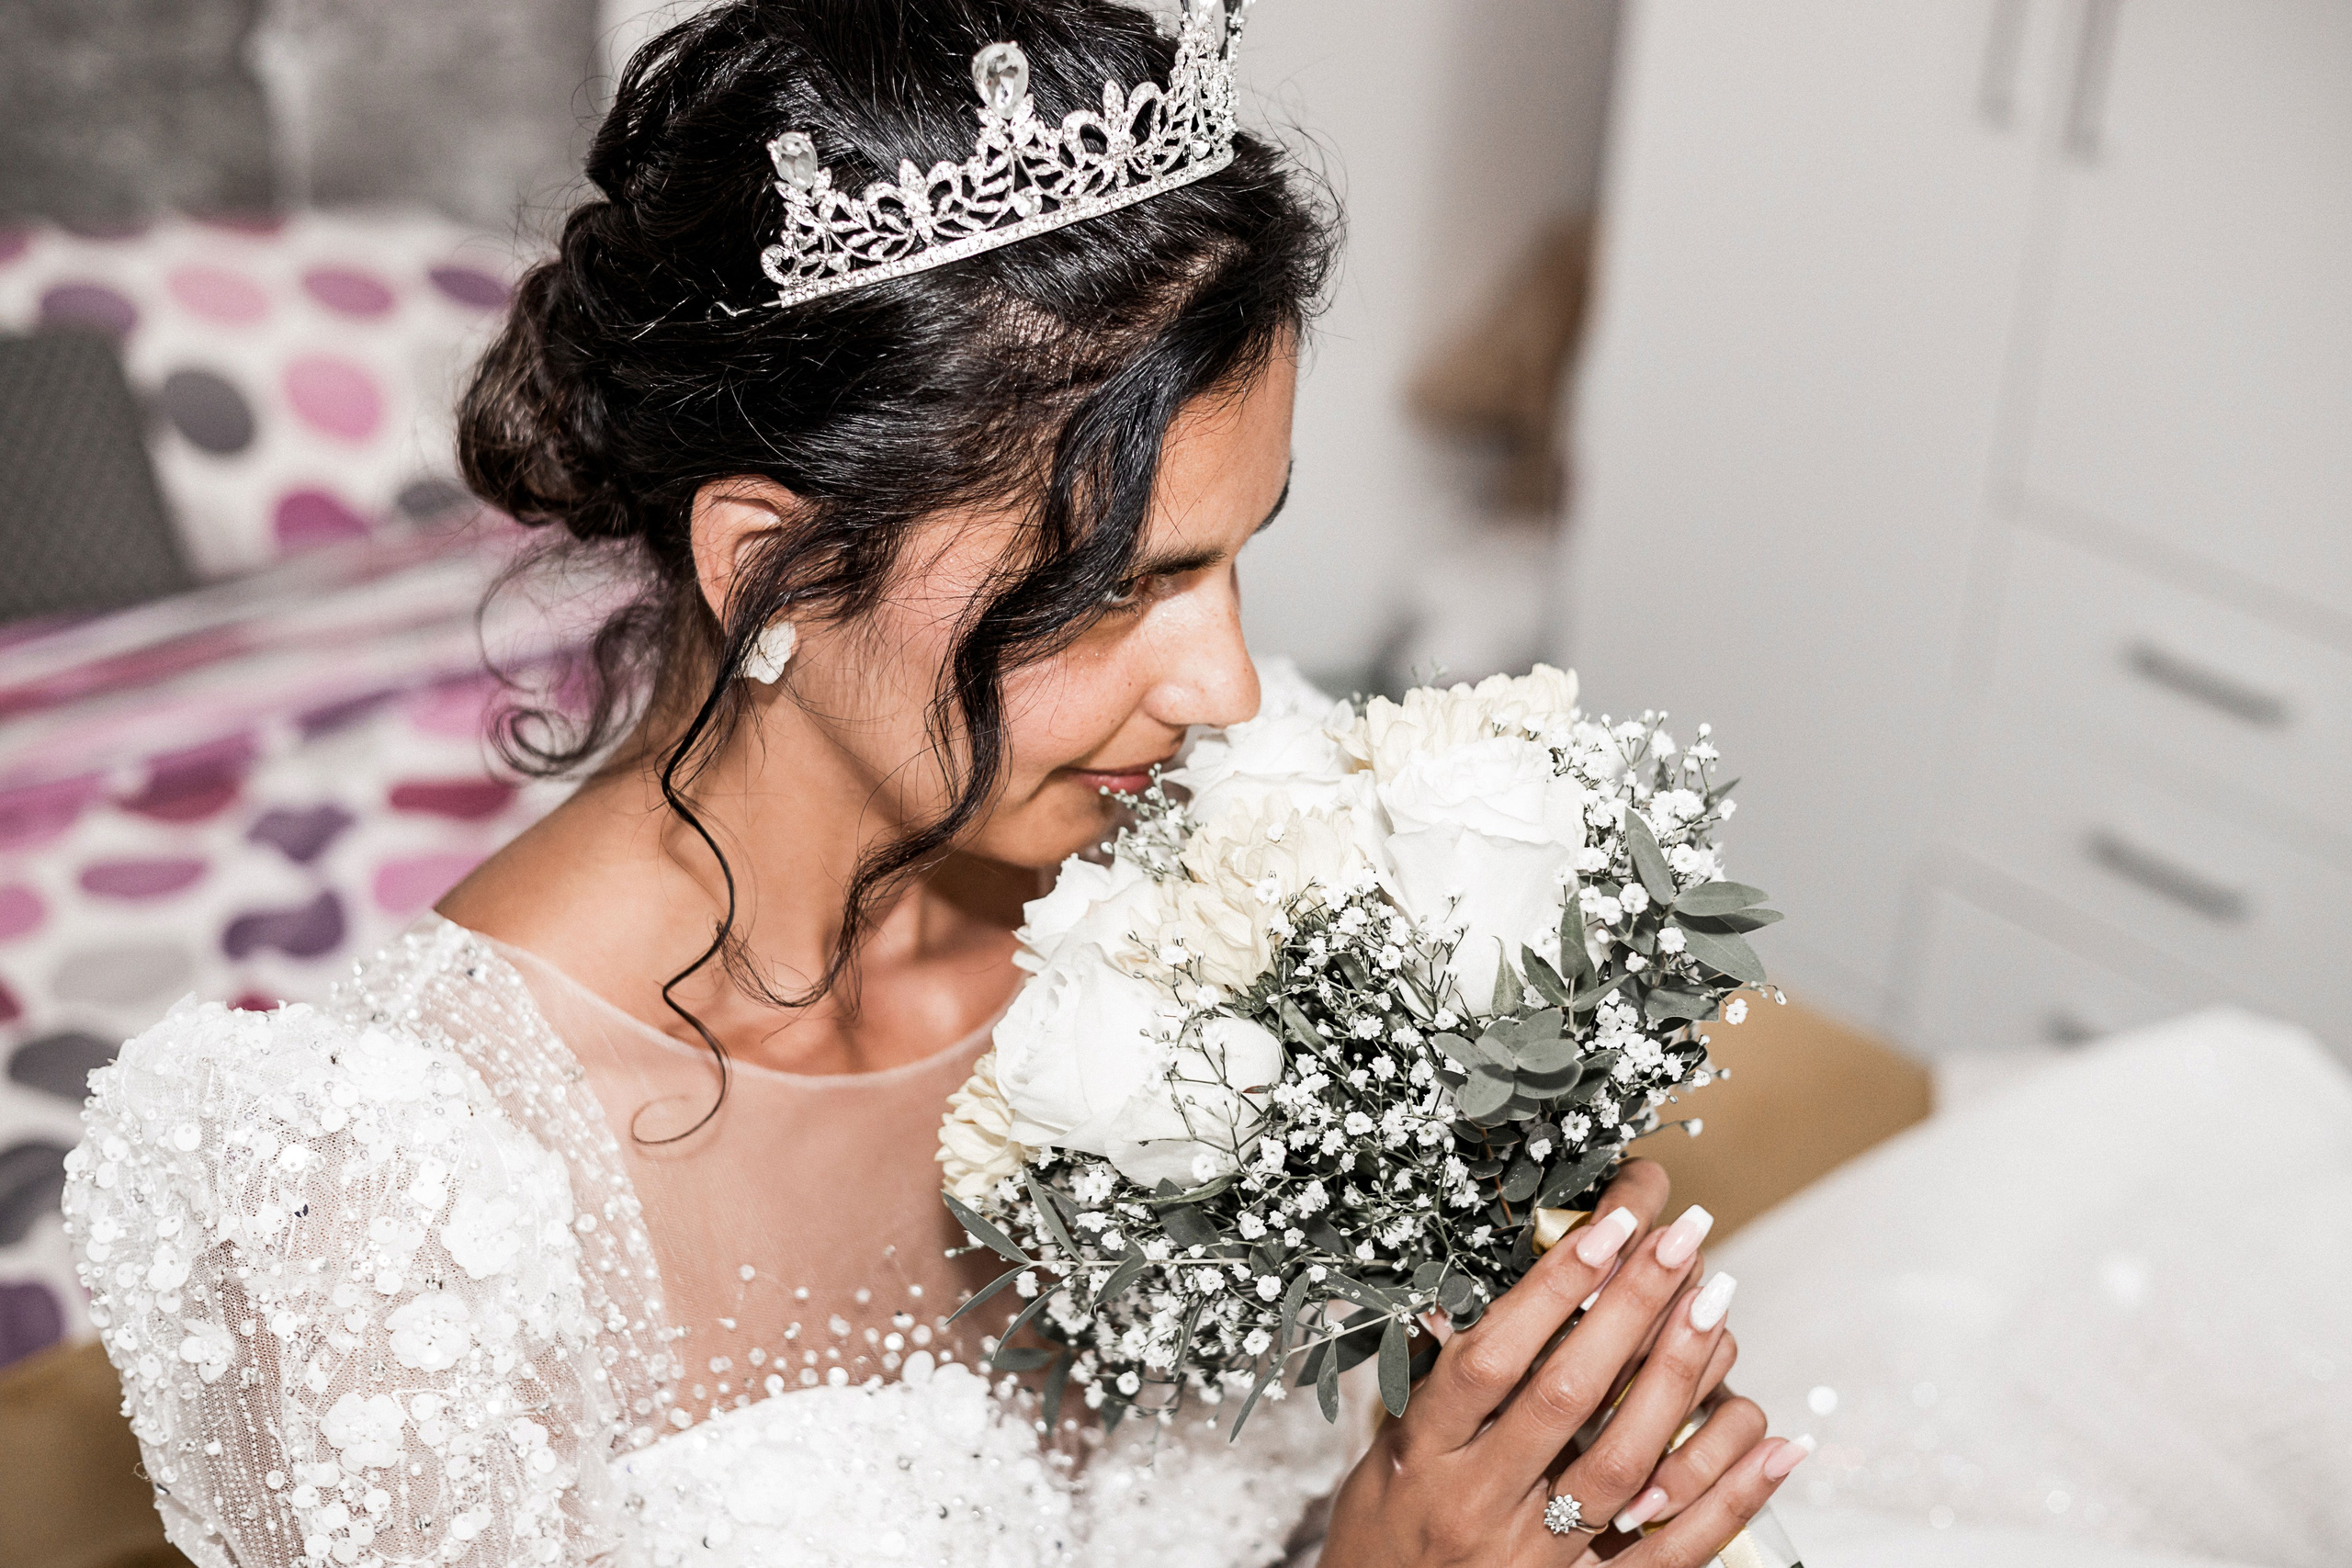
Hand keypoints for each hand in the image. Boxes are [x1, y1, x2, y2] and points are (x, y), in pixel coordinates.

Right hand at [1320, 1160, 1807, 1565]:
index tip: (1607, 1227)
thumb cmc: (1383, 1536)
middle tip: (1681, 1239)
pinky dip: (1731, 1495)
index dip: (1552, 1290)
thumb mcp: (1382, 1451)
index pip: (1490, 1360)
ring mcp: (1535, 1559)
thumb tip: (1479, 1288)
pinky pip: (1672, 1553)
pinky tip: (1773, 1442)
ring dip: (1679, 1378)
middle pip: (1566, 1396)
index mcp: (1421, 1456)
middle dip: (1631, 1307)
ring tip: (1716, 1303)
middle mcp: (1478, 1504)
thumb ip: (1434, 1380)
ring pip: (1623, 1464)